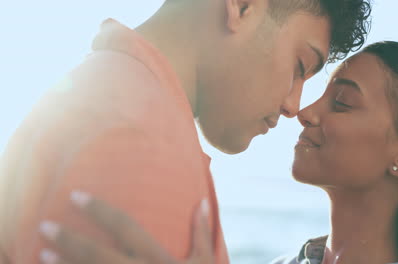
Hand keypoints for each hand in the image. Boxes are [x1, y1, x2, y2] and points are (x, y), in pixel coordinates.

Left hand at [38, 191, 214, 263]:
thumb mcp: (207, 262)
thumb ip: (202, 232)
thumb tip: (204, 201)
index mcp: (157, 257)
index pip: (124, 226)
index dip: (99, 210)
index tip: (75, 196)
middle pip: (97, 253)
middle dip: (70, 239)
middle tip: (44, 225)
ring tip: (42, 255)